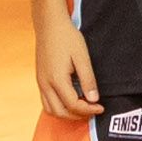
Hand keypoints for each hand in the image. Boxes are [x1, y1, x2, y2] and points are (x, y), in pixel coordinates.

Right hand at [33, 6, 98, 121]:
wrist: (49, 24)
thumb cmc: (67, 37)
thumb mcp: (82, 57)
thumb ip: (88, 79)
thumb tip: (93, 99)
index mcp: (57, 79)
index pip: (73, 105)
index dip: (89, 109)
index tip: (101, 107)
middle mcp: (45, 84)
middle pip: (61, 112)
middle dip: (78, 116)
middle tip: (93, 110)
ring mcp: (40, 83)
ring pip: (51, 110)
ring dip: (67, 114)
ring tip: (82, 107)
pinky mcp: (40, 79)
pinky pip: (46, 102)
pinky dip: (59, 107)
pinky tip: (70, 100)